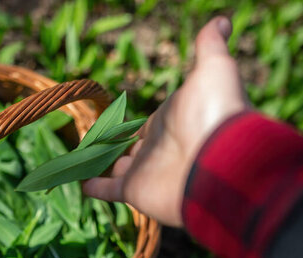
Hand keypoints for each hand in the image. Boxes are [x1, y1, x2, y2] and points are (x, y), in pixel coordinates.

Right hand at [83, 16, 249, 226]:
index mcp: (170, 122)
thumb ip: (210, 46)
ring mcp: (145, 172)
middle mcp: (157, 149)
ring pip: (115, 168)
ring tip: (79, 162)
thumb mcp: (213, 69)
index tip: (113, 123)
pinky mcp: (134, 191)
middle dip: (112, 147)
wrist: (222, 162)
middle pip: (128, 148)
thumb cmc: (215, 112)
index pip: (144, 125)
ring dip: (98, 165)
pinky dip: (93, 187)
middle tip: (92, 145)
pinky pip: (108, 190)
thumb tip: (222, 20)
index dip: (129, 125)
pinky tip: (79, 182)